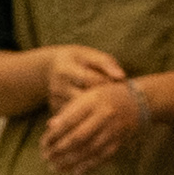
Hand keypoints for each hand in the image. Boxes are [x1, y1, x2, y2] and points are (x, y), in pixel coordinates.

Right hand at [0, 42, 126, 113]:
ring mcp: (54, 100)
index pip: (91, 80)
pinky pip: (75, 119)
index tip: (120, 84)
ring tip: (113, 108)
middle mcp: (57, 86)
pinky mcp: (55, 110)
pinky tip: (102, 116)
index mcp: (65, 69)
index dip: (108, 83)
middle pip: (86, 99)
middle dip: (104, 100)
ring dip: (98, 111)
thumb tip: (121, 77)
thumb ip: (106, 64)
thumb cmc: (79, 60)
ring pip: (81, 112)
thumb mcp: (90, 55)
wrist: (52, 68)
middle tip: (120, 101)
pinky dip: (89, 118)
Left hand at [35, 68, 157, 174]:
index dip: (53, 135)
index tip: (43, 144)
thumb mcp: (89, 96)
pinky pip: (103, 157)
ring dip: (71, 161)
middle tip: (46, 158)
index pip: (68, 121)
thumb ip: (70, 110)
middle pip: (78, 137)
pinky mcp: (120, 141)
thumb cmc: (108, 96)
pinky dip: (89, 166)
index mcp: (92, 101)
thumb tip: (50, 127)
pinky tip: (76, 173)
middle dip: (59, 150)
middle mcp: (103, 115)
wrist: (141, 101)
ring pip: (89, 150)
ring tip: (56, 168)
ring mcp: (113, 130)